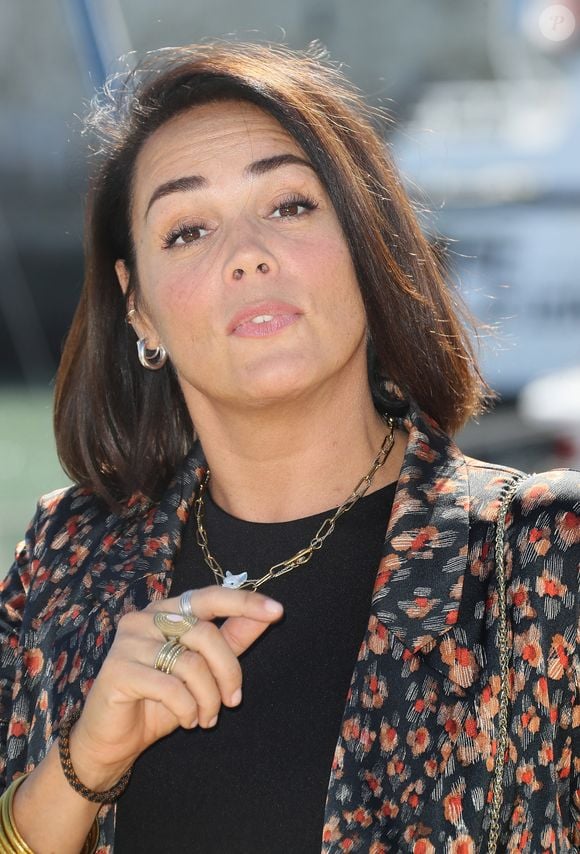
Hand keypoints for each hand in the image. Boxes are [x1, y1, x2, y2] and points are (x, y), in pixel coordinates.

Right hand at [67, 587, 283, 788]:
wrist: (113, 741)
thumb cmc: (160, 701)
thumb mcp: (203, 670)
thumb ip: (231, 641)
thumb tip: (268, 616)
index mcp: (167, 610)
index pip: (209, 596)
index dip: (244, 602)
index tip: (277, 611)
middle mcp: (145, 618)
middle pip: (205, 633)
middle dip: (228, 672)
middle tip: (233, 702)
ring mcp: (128, 642)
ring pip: (190, 663)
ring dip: (208, 698)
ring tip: (206, 717)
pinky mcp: (117, 670)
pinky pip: (170, 687)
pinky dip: (187, 709)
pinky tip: (187, 720)